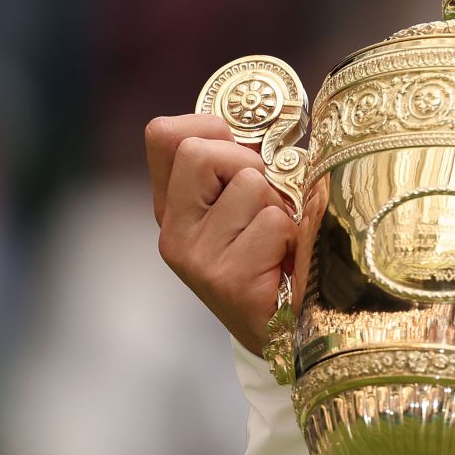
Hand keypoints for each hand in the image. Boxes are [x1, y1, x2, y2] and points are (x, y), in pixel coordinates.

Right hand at [146, 113, 295, 354]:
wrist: (283, 332)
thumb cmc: (272, 258)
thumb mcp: (246, 205)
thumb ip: (240, 166)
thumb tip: (268, 122)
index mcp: (173, 206)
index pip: (163, 135)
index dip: (210, 127)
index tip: (240, 150)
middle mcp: (172, 231)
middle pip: (200, 151)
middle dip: (248, 164)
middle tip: (267, 201)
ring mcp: (195, 256)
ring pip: (248, 185)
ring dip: (277, 206)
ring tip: (278, 239)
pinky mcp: (226, 278)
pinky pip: (272, 223)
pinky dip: (290, 237)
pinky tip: (284, 263)